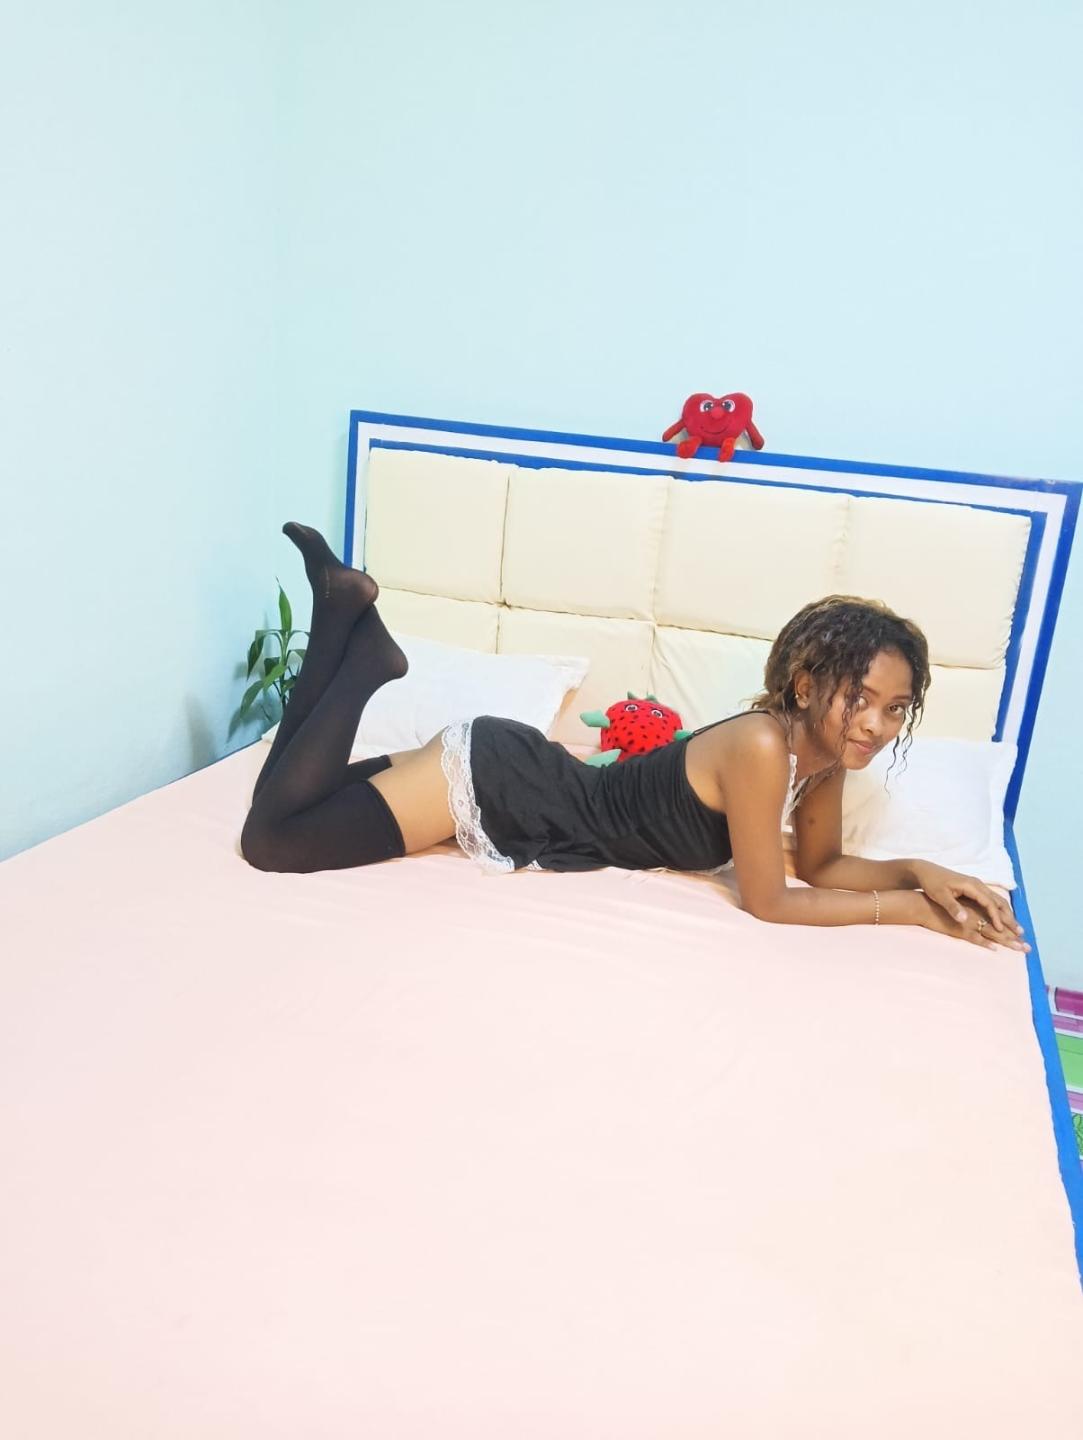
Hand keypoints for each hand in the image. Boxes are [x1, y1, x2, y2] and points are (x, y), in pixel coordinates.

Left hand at [909, 877, 1029, 952]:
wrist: (926, 871)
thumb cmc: (932, 883)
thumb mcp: (940, 896)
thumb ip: (952, 907)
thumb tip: (964, 919)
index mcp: (971, 885)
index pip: (989, 903)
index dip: (996, 917)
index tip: (1000, 930)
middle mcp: (977, 884)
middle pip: (998, 901)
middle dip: (1009, 917)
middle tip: (1019, 932)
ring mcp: (977, 886)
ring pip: (997, 900)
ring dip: (1007, 913)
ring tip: (1016, 927)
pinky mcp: (974, 888)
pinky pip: (992, 900)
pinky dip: (999, 910)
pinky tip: (1003, 919)